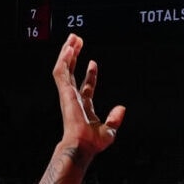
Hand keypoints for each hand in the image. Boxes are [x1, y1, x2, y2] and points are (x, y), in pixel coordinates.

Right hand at [52, 34, 123, 156]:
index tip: (93, 62)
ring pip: (64, 68)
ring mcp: (67, 94)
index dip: (90, 74)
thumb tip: (122, 108)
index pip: (86, 86)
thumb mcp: (109, 130)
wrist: (83, 145)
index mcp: (83, 106)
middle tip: (76, 42)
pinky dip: (63, 60)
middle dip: (74, 57)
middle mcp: (73, 98)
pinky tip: (68, 49)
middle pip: (72, 72)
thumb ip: (115, 118)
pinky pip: (61, 72)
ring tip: (73, 38)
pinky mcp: (64, 92)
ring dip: (67, 53)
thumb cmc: (93, 143)